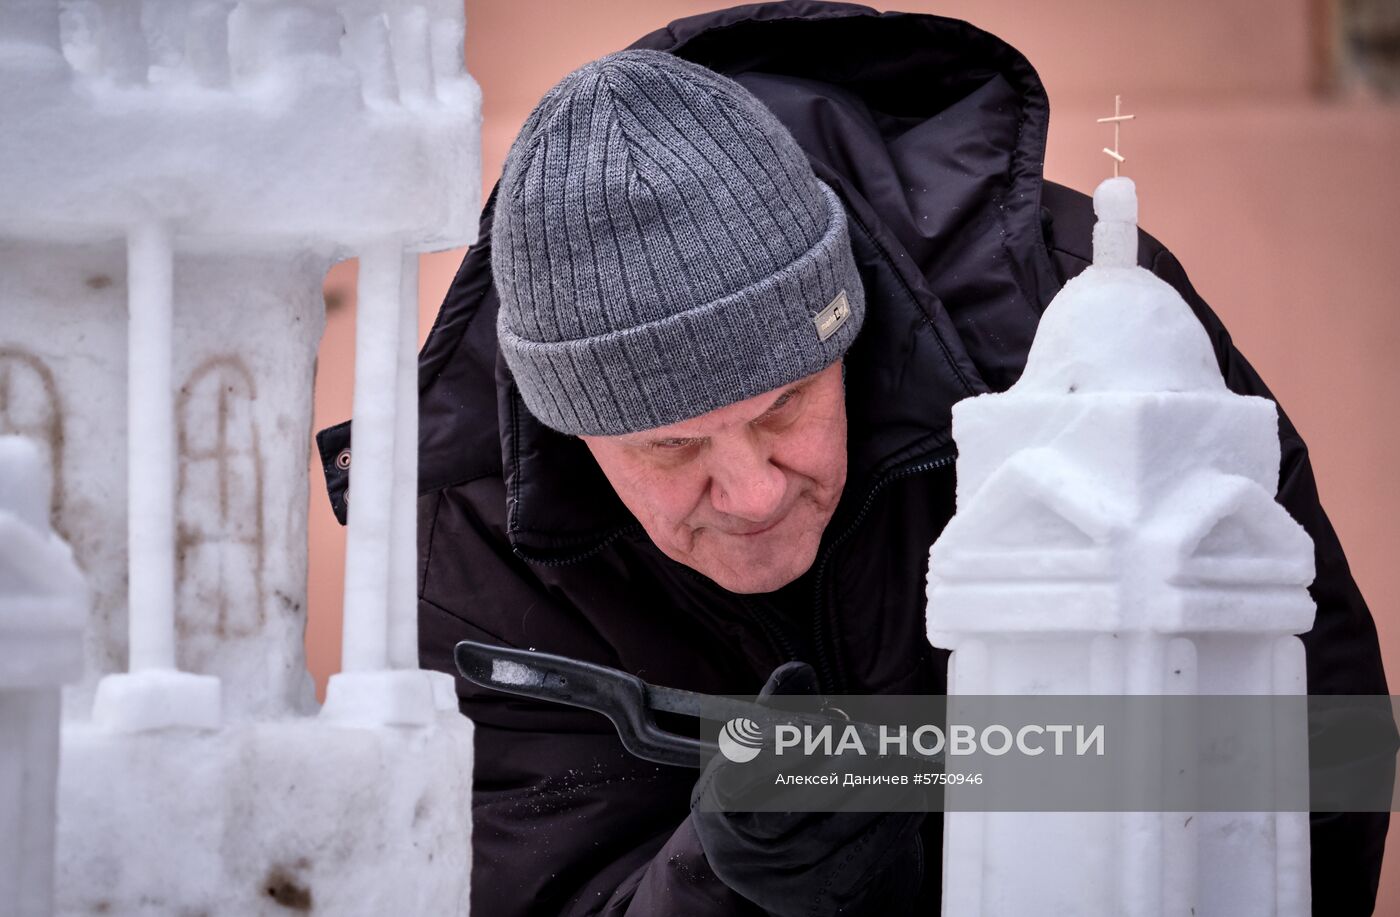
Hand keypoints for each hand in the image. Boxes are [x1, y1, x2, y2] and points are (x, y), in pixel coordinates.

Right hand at [689, 661, 925, 916]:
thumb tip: (797, 673)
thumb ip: (777, 709)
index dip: (772, 755)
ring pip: (837, 829)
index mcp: (718, 806)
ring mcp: (784, 883)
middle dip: (838, 767)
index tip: (811, 729)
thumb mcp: (760, 753)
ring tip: (904, 757)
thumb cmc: (773, 792)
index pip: (736, 782)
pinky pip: (866, 857)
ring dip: (877, 788)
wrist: (789, 871)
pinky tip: (914, 792)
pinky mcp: (825, 901)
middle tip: (872, 741)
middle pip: (794, 806)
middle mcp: (743, 853)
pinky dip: (895, 822)